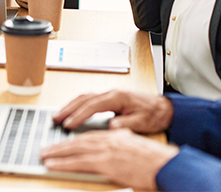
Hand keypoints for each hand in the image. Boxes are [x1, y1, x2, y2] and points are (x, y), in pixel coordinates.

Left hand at [40, 128, 178, 189]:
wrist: (166, 165)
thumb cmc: (154, 160)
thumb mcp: (134, 144)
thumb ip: (122, 139)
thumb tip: (116, 136)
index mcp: (115, 135)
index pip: (88, 136)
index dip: (72, 139)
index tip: (61, 142)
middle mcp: (108, 140)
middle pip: (77, 141)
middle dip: (60, 145)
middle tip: (45, 149)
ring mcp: (106, 151)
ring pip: (74, 150)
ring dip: (57, 153)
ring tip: (44, 156)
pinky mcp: (106, 163)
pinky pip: (79, 163)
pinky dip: (63, 163)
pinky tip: (53, 165)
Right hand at [54, 90, 173, 133]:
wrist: (164, 109)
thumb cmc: (154, 114)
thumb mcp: (142, 122)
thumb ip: (125, 124)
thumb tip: (111, 126)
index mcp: (117, 97)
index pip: (92, 106)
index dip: (79, 115)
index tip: (69, 124)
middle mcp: (111, 93)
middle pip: (84, 98)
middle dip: (68, 108)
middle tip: (56, 118)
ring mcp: (109, 94)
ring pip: (84, 97)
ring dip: (70, 105)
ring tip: (59, 115)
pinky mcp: (110, 98)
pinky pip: (89, 99)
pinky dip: (78, 104)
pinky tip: (72, 111)